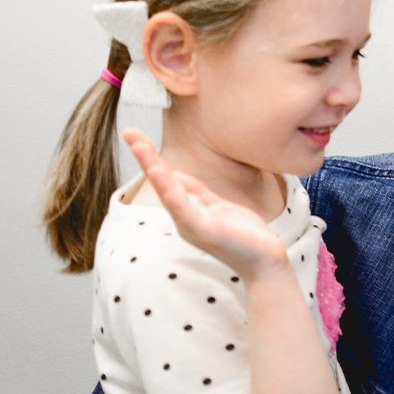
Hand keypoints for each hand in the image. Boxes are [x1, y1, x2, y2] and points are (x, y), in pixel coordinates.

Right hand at [121, 128, 287, 278]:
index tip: (136, 134)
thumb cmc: (243, 235)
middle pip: (162, 182)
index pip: (167, 178)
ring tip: (139, 145)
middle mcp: (183, 219)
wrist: (265, 262)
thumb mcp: (216, 206)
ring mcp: (192, 226)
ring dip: (153, 167)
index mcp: (186, 212)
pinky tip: (159, 173)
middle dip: (145, 156)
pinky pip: (183, 207)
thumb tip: (173, 173)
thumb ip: (196, 192)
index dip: (152, 157)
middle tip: (128, 131)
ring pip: (168, 191)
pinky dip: (170, 189)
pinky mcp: (204, 231)